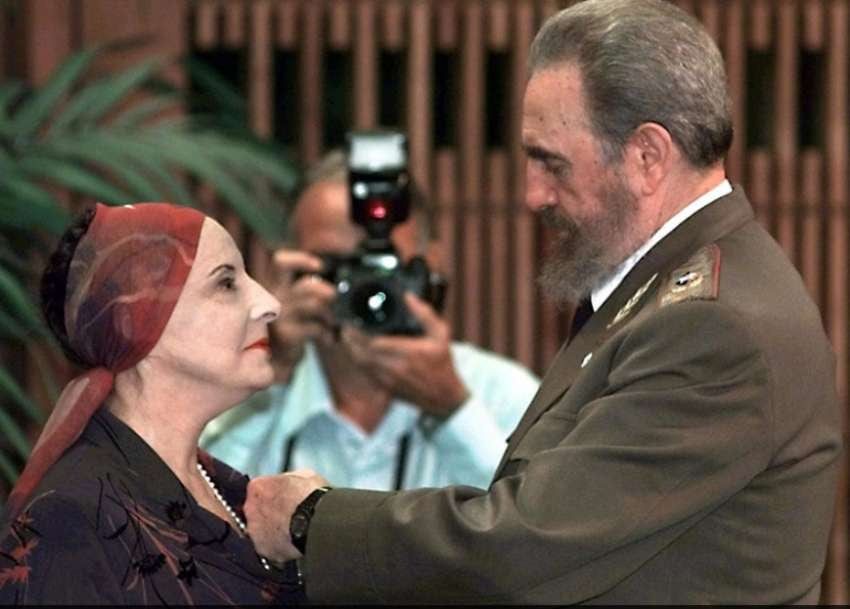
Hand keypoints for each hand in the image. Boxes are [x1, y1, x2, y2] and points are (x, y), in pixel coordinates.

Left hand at [244, 469, 329, 562]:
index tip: (281, 497)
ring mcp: (254, 531)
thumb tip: (291, 483)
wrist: (317, 522)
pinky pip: (268, 547)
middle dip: (269, 513)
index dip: (272, 493)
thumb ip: (289, 479)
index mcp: (258, 487)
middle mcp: (251, 509)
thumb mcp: (304, 475)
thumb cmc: (311, 497)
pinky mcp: (263, 550)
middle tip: (288, 514)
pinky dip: (277, 546)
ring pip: (260, 531)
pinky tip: (292, 543)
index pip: (258, 489)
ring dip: (272, 530)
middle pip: (256, 511)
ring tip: (291, 531)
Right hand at [270, 249, 337, 376]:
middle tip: (333, 298)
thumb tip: (332, 287)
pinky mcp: (287, 334)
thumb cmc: (287, 325)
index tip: (320, 266)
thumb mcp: (291, 303)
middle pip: (305, 286)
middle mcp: (275, 297)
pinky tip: (329, 339)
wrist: (273, 358)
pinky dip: (327, 333)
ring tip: (331, 324)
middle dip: (325, 290)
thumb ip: (305, 290)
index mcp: (275, 285)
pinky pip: (316, 328)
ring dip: (329, 315)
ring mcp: (281, 316)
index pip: (281, 262)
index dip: (302, 260)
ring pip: (315, 306)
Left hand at [340, 292, 469, 417]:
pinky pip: (366, 370)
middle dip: (350, 338)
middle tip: (345, 325)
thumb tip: (408, 297)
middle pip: (362, 352)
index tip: (352, 320)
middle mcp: (395, 367)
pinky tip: (357, 348)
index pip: (374, 342)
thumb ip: (425, 314)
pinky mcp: (385, 386)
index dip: (359, 332)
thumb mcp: (441, 335)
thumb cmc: (442, 363)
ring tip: (347, 334)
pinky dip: (359, 359)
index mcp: (408, 352)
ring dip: (351, 348)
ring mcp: (388, 378)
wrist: (443, 396)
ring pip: (361, 362)